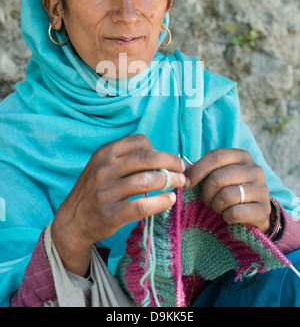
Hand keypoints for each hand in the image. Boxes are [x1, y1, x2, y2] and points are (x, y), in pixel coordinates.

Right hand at [51, 134, 184, 274]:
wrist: (72, 220)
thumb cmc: (94, 189)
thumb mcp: (102, 165)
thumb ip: (125, 158)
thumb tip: (161, 157)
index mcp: (105, 153)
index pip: (140, 141)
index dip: (158, 149)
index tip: (168, 160)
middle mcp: (105, 169)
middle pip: (147, 158)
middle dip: (170, 162)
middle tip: (182, 170)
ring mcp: (106, 191)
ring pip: (147, 181)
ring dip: (170, 181)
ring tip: (180, 183)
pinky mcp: (110, 214)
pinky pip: (142, 206)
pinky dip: (161, 202)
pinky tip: (170, 200)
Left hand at [184, 148, 270, 232]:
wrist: (254, 212)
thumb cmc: (229, 190)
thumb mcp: (219, 175)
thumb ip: (203, 170)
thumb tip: (182, 172)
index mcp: (241, 156)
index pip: (215, 156)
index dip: (197, 170)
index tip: (187, 182)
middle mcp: (254, 169)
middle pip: (219, 177)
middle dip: (206, 192)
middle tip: (206, 199)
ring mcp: (262, 189)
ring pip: (226, 196)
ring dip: (216, 205)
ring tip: (217, 206)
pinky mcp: (263, 209)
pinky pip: (235, 212)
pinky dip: (226, 216)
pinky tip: (228, 215)